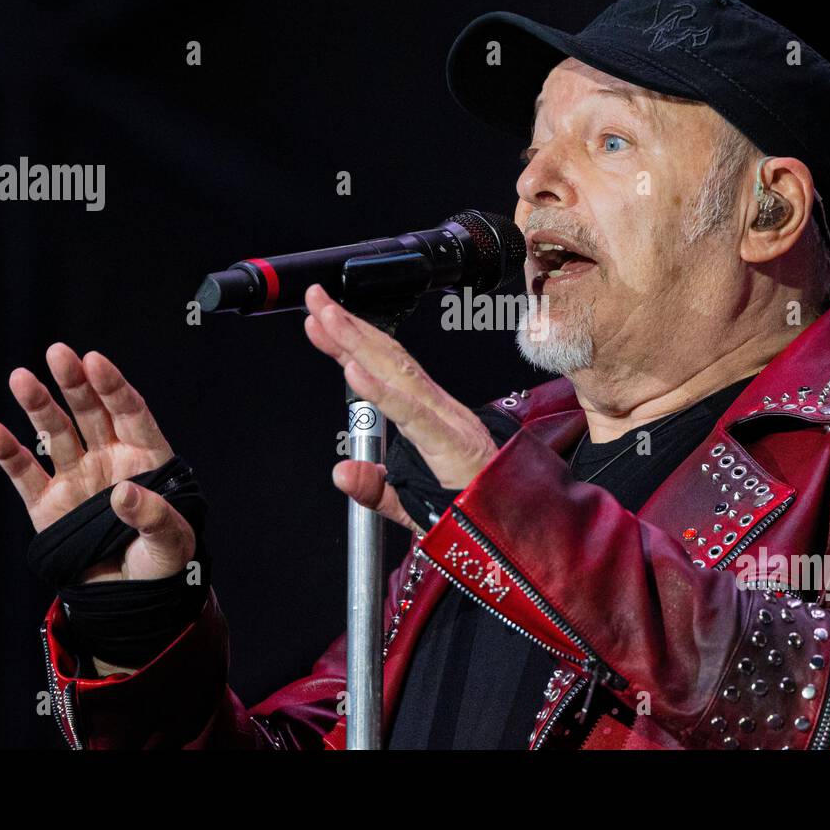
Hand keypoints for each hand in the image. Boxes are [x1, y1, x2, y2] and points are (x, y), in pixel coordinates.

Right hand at [0, 343, 195, 582]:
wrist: (131, 599)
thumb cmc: (163, 564)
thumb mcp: (172, 541)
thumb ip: (154, 516)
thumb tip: (124, 494)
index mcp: (145, 459)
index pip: (129, 412)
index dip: (113, 385)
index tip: (95, 360)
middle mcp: (109, 460)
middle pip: (91, 412)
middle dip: (74, 383)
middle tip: (59, 353)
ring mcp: (77, 478)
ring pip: (55, 433)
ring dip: (39, 406)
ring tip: (21, 378)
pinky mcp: (48, 504)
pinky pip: (25, 473)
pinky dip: (9, 453)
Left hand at [302, 284, 498, 529]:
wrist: (513, 529)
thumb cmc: (471, 509)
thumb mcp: (407, 504)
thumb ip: (373, 488)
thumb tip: (340, 473)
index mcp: (428, 416)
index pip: (386, 370)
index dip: (353, 342)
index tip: (322, 320)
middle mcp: (436, 409)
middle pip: (387, 360)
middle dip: (348, 327)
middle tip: (316, 299)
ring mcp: (445, 422)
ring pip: (397, 374)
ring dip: (358, 343)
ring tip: (327, 318)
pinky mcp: (449, 443)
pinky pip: (412, 413)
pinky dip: (381, 391)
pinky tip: (354, 371)